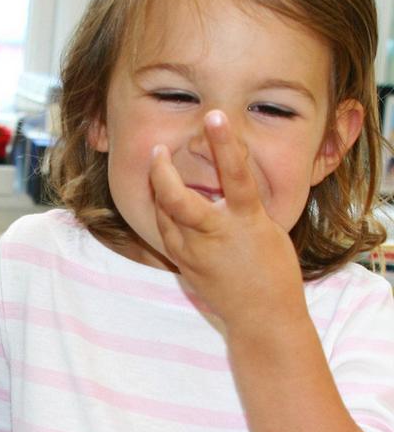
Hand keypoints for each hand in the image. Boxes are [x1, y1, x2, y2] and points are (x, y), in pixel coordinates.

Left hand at [148, 110, 304, 328]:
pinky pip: (166, 231)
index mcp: (246, 221)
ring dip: (158, 188)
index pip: (236, 174)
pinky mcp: (183, 263)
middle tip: (159, 149)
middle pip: (177, 199)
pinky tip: (161, 198)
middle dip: (161, 171)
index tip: (215, 115)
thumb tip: (227, 181)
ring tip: (157, 164)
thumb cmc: (274, 270)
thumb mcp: (267, 230)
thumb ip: (244, 206)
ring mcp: (194, 252)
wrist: (262, 315)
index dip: (225, 143)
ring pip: (165, 214)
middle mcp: (216, 235)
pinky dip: (163, 212)